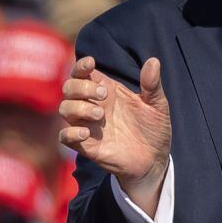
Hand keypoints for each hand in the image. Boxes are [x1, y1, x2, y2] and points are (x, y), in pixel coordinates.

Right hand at [59, 56, 170, 215]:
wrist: (154, 161)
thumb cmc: (153, 130)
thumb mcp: (157, 105)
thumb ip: (152, 85)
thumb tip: (153, 61)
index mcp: (108, 91)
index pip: (83, 73)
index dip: (81, 66)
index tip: (90, 63)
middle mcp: (94, 105)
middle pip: (69, 88)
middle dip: (81, 87)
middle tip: (103, 94)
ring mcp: (88, 125)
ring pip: (65, 109)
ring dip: (78, 107)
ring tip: (100, 114)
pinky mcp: (86, 146)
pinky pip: (65, 137)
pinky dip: (70, 133)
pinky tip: (87, 133)